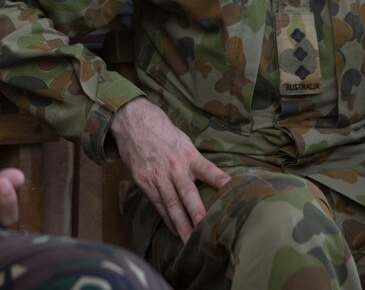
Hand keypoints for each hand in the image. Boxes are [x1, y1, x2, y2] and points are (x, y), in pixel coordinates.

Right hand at [110, 97, 229, 242]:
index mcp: (187, 154)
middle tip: (206, 232)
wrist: (132, 121)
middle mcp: (173, 166)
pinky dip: (167, 218)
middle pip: (187, 194)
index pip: (207, 169)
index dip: (220, 180)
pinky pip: (157, 204)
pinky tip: (175, 230)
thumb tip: (212, 179)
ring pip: (171, 204)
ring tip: (190, 241)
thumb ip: (195, 160)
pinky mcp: (144, 181)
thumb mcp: (183, 140)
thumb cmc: (161, 130)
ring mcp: (157, 175)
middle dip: (197, 214)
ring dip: (181, 224)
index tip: (232, 190)